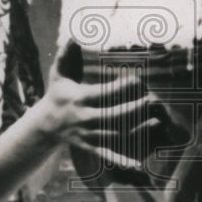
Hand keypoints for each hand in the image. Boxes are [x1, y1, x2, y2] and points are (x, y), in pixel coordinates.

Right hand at [37, 42, 160, 168]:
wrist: (46, 124)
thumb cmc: (57, 94)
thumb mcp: (58, 74)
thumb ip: (65, 56)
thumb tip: (72, 37)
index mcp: (79, 99)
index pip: (102, 93)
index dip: (120, 88)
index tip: (138, 80)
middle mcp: (84, 118)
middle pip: (111, 115)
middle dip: (133, 109)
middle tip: (152, 100)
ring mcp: (87, 134)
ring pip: (114, 134)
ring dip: (135, 130)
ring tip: (156, 121)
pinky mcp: (90, 146)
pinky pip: (107, 154)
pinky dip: (121, 160)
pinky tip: (138, 163)